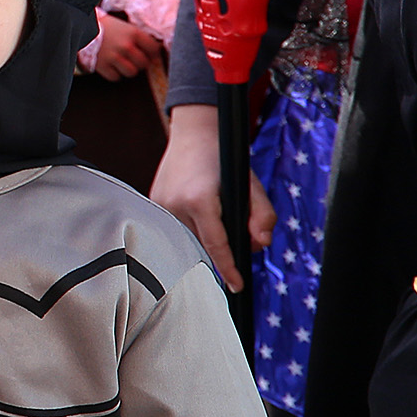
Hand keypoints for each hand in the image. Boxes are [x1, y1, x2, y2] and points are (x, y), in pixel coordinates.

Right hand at [92, 12, 165, 80]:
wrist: (84, 26)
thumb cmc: (109, 27)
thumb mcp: (127, 27)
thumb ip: (140, 38)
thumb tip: (156, 52)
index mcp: (133, 33)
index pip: (153, 49)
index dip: (154, 53)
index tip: (150, 54)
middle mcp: (125, 46)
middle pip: (143, 64)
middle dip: (140, 62)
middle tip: (134, 59)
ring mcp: (113, 57)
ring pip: (131, 72)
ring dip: (129, 69)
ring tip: (123, 63)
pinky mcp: (102, 65)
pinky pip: (116, 77)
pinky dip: (115, 73)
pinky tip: (112, 65)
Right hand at [151, 105, 273, 289]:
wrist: (194, 131)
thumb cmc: (225, 158)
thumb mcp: (252, 185)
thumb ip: (262, 216)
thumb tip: (260, 244)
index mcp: (200, 199)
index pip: (217, 246)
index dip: (229, 269)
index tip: (237, 285)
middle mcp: (175, 204)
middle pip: (202, 246)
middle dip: (222, 252)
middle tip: (238, 242)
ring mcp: (160, 205)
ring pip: (188, 239)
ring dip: (205, 239)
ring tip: (218, 219)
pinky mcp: (153, 203)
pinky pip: (176, 229)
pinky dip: (191, 229)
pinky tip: (200, 217)